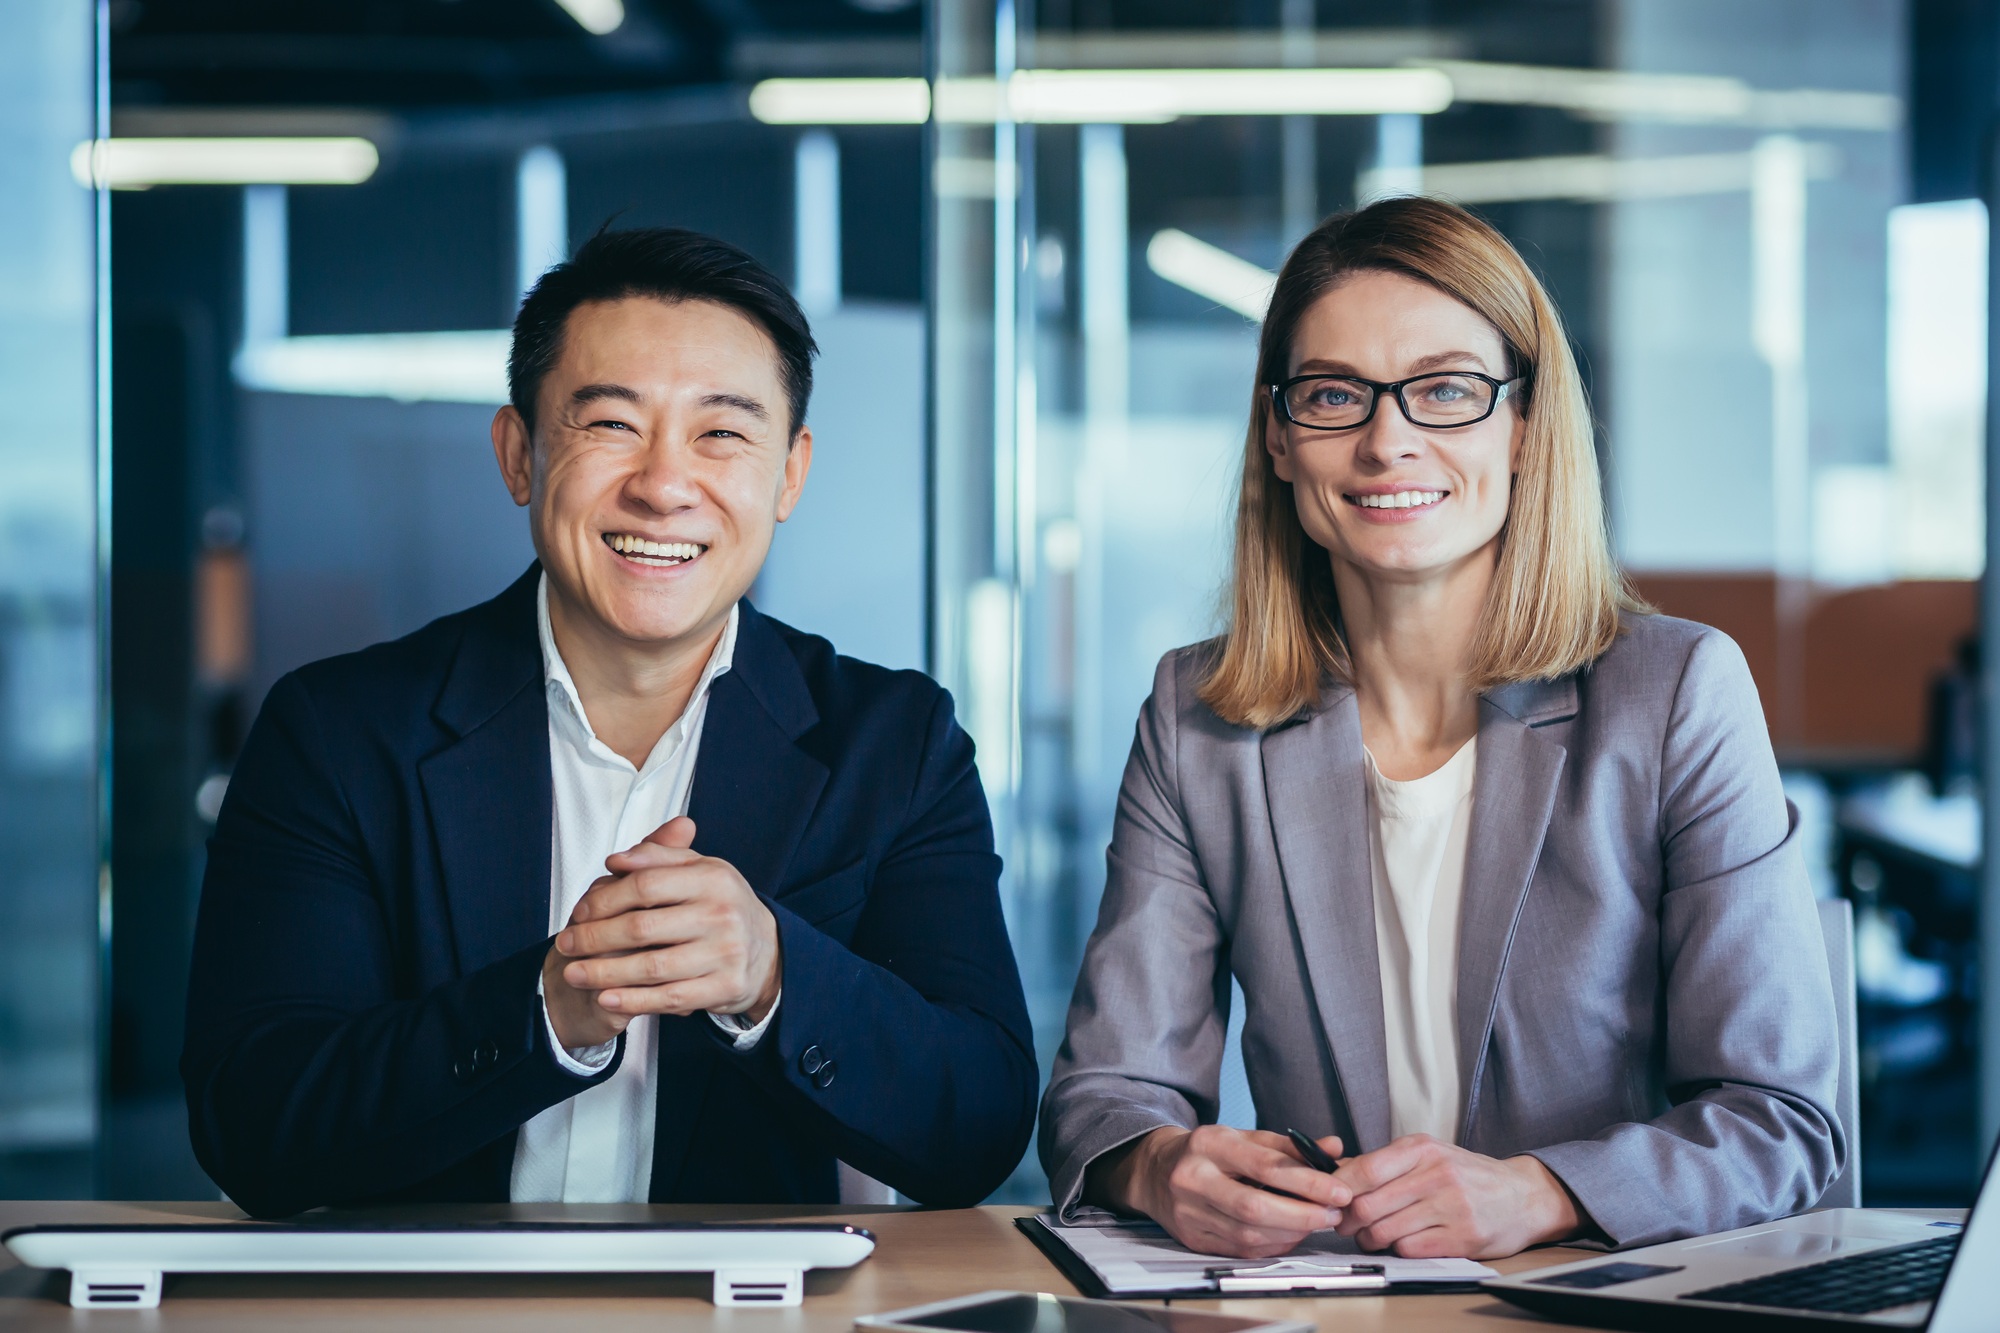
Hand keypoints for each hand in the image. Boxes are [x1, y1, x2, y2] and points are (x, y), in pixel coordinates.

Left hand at [541, 817, 781, 1049]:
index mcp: (713, 877)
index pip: (645, 884)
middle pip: (641, 927)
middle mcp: (721, 914)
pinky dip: (633, 1001)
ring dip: (603, 973)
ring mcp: (725, 953)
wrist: (766, 950)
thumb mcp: (698, 870)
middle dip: (593, 938)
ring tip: (573, 973)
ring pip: (651, 967)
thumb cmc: (719, 905)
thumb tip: (616, 860)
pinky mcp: (724, 987)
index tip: (578, 912)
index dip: (604, 899)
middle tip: (564, 944)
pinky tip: (606, 998)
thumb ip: (657, 858)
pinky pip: (669, 998)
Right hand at [1090, 1125, 1346, 1257]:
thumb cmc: (1207, 1152)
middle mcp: (1193, 1178)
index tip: (1338, 1191)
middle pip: (1255, 1207)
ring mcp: (1188, 1212)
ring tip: (1316, 1223)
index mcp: (1208, 1144)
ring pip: (1248, 1234)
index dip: (1307, 1182)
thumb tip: (1333, 1148)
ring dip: (1291, 1233)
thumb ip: (1288, 1145)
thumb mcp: (1242, 1136)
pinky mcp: (1191, 1238)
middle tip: (1332, 1214)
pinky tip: (1290, 1234)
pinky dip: (1272, 1245)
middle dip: (1302, 1214)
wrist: (1155, 1171)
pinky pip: (1240, 1250)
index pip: (1264, 1166)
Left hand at [1327, 1135, 1580, 1258]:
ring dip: (1370, 1240)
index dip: (1338, 1191)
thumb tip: (1335, 1173)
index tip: (1330, 1202)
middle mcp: (1436, 1174)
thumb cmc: (1467, 1175)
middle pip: (1368, 1205)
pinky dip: (1398, 1250)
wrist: (1523, 1195)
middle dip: (1349, 1222)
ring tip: (1373, 1236)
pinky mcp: (1463, 1237)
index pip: (1365, 1170)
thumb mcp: (1428, 1155)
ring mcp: (1452, 1206)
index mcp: (1422, 1148)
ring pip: (1385, 1231)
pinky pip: (1410, 1249)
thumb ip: (1384, 1163)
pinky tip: (1404, 1242)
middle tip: (1348, 1227)